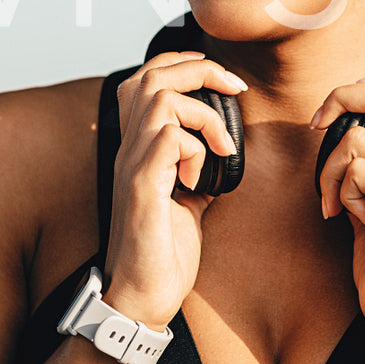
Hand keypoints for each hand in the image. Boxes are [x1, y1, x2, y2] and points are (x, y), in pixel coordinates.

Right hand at [102, 51, 245, 328]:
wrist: (142, 299)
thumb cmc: (163, 255)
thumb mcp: (189, 201)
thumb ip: (197, 169)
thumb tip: (221, 149)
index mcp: (138, 148)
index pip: (146, 78)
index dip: (183, 64)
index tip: (222, 80)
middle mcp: (128, 150)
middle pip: (152, 74)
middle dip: (201, 71)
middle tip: (235, 91)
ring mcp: (132, 166)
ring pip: (160, 98)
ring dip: (203, 114)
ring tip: (221, 146)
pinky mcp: (142, 187)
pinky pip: (170, 138)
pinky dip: (196, 148)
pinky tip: (201, 179)